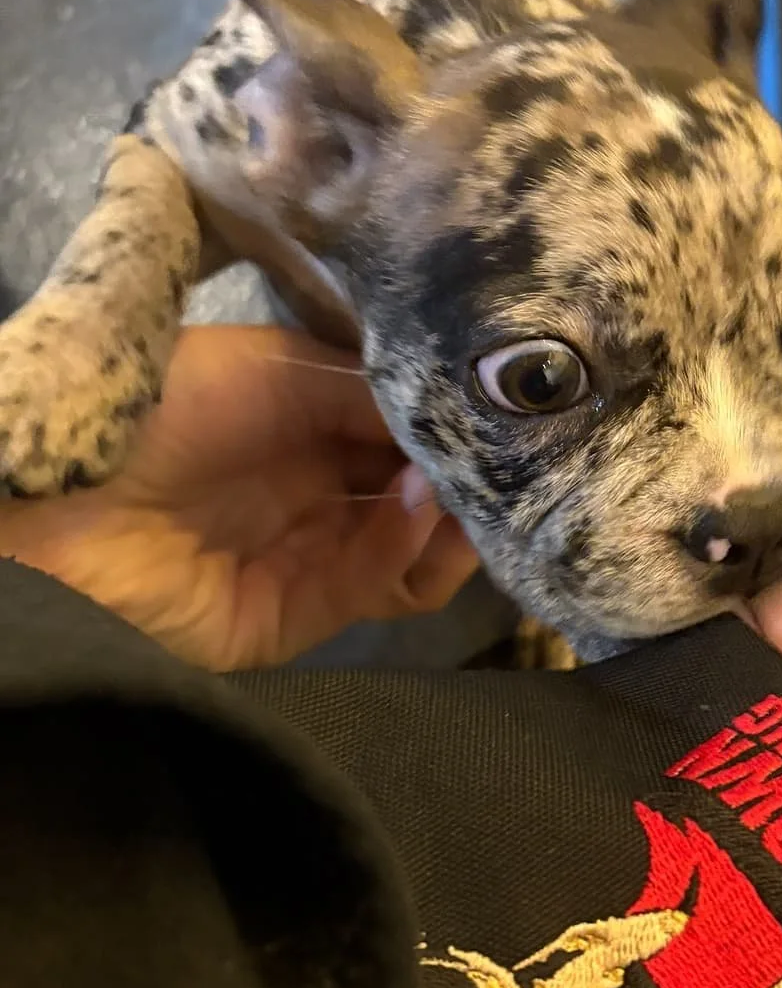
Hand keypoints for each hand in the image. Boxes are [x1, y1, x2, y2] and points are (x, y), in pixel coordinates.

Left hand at [0, 325, 476, 669]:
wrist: (64, 501)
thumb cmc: (166, 406)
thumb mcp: (279, 370)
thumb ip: (372, 393)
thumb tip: (462, 420)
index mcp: (303, 421)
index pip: (402, 427)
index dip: (452, 420)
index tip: (509, 407)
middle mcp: (312, 488)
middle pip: (418, 492)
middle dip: (465, 474)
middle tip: (510, 454)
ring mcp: (305, 556)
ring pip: (411, 552)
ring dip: (449, 519)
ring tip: (466, 487)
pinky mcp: (295, 618)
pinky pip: (370, 587)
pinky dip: (405, 549)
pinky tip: (421, 508)